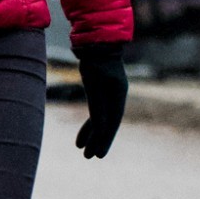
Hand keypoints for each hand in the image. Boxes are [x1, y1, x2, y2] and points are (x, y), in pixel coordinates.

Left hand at [74, 43, 127, 158]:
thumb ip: (98, 104)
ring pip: (101, 119)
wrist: (96, 41)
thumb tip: (101, 127)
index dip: (105, 139)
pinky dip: (89, 125)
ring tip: (83, 151)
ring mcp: (109, 94)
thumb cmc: (96, 60)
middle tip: (89, 157)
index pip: (112, 122)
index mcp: (118, 95)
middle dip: (98, 141)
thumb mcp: (95, 82)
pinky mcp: (100, 91)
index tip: (98, 155)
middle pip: (108, 124)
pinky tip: (81, 137)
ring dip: (92, 135)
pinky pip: (96, 112)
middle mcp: (116, 97)